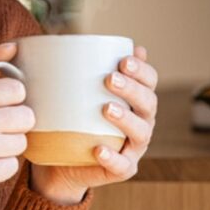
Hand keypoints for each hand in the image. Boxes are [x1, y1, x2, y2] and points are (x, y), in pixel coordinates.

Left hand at [29, 45, 158, 204]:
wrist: (60, 161)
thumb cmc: (69, 119)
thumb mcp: (70, 92)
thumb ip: (74, 69)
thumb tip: (67, 40)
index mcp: (134, 100)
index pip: (149, 81)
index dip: (142, 70)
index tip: (123, 60)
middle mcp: (141, 122)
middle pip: (148, 103)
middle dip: (132, 89)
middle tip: (109, 79)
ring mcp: (133, 148)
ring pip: (141, 133)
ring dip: (126, 119)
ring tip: (106, 108)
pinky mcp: (121, 169)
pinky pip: (122, 166)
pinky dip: (113, 157)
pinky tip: (99, 149)